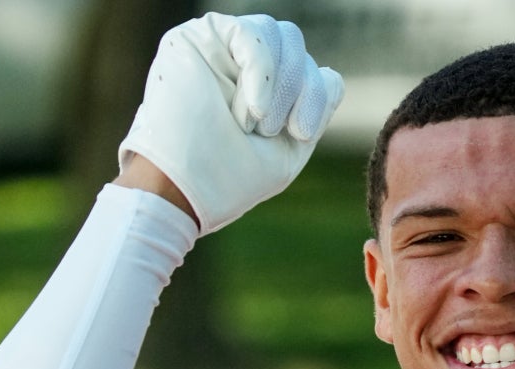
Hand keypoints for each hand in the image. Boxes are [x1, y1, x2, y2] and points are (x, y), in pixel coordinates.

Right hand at [118, 13, 343, 233]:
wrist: (182, 189)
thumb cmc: (230, 178)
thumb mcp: (287, 149)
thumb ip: (313, 113)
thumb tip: (332, 76)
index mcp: (270, 91)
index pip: (314, 71)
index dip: (316, 96)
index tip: (301, 133)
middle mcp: (247, 65)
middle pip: (297, 47)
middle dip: (301, 89)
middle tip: (278, 131)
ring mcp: (223, 48)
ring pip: (279, 35)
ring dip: (279, 84)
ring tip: (256, 124)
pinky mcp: (198, 38)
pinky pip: (251, 34)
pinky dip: (260, 71)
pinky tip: (248, 108)